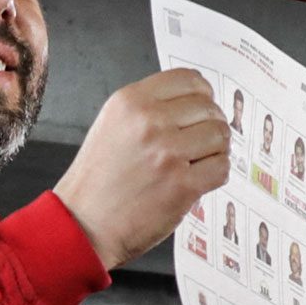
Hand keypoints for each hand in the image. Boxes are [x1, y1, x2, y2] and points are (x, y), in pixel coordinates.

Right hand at [54, 69, 230, 268]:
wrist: (84, 226)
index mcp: (130, 101)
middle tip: (200, 142)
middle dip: (210, 125)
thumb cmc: (97, 181)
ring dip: (215, 150)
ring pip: (220, 136)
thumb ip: (148, 109)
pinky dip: (215, 174)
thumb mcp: (112, 125)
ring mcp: (168, 153)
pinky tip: (198, 179)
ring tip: (198, 162)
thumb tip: (193, 102)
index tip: (202, 107)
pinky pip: (221, 167)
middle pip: (209, 107)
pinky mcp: (183, 185)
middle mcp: (149, 122)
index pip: (188, 79)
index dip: (202, 94)